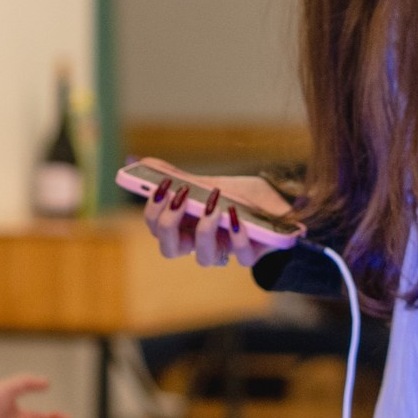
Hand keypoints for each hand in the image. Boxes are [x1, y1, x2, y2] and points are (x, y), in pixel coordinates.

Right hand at [133, 160, 291, 268]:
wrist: (276, 200)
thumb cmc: (238, 196)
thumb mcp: (207, 183)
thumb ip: (178, 178)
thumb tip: (141, 160)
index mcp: (184, 228)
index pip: (156, 229)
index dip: (153, 211)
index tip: (162, 187)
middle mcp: (199, 244)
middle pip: (169, 249)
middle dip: (169, 224)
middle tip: (180, 198)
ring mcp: (224, 252)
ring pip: (203, 257)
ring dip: (204, 230)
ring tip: (212, 205)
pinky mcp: (250, 255)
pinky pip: (240, 257)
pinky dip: (237, 236)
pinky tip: (236, 215)